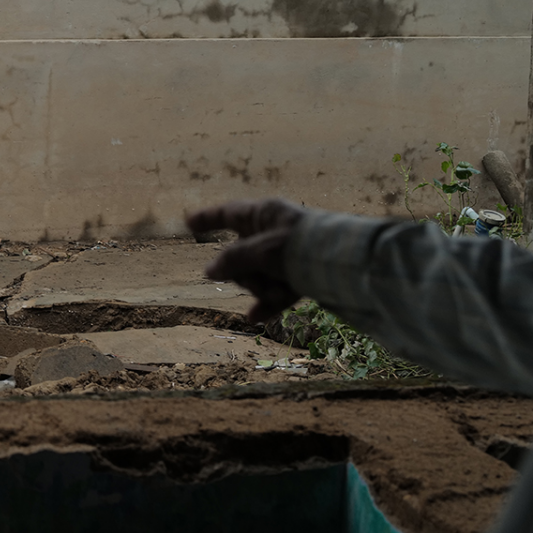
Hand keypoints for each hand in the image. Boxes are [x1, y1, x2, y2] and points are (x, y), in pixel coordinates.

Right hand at [190, 198, 305, 322]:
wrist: (343, 265)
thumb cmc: (300, 246)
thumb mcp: (260, 251)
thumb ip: (232, 260)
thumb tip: (208, 271)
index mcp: (264, 215)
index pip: (228, 214)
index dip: (207, 218)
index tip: (189, 223)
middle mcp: (272, 234)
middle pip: (239, 256)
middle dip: (244, 273)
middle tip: (254, 277)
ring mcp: (285, 257)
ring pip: (257, 276)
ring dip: (263, 287)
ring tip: (278, 289)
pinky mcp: (298, 277)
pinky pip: (274, 292)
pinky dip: (267, 303)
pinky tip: (253, 318)